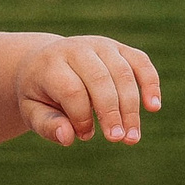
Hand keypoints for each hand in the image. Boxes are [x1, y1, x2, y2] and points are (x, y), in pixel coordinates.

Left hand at [18, 35, 162, 146]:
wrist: (43, 61)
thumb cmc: (39, 93)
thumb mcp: (32, 110)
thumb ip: (47, 125)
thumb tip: (68, 138)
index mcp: (51, 64)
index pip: (73, 90)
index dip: (81, 116)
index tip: (83, 135)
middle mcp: (77, 49)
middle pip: (101, 80)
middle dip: (111, 112)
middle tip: (117, 140)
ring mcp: (101, 45)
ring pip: (123, 73)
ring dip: (131, 107)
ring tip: (132, 137)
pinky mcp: (119, 48)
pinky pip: (140, 62)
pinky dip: (150, 83)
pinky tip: (153, 107)